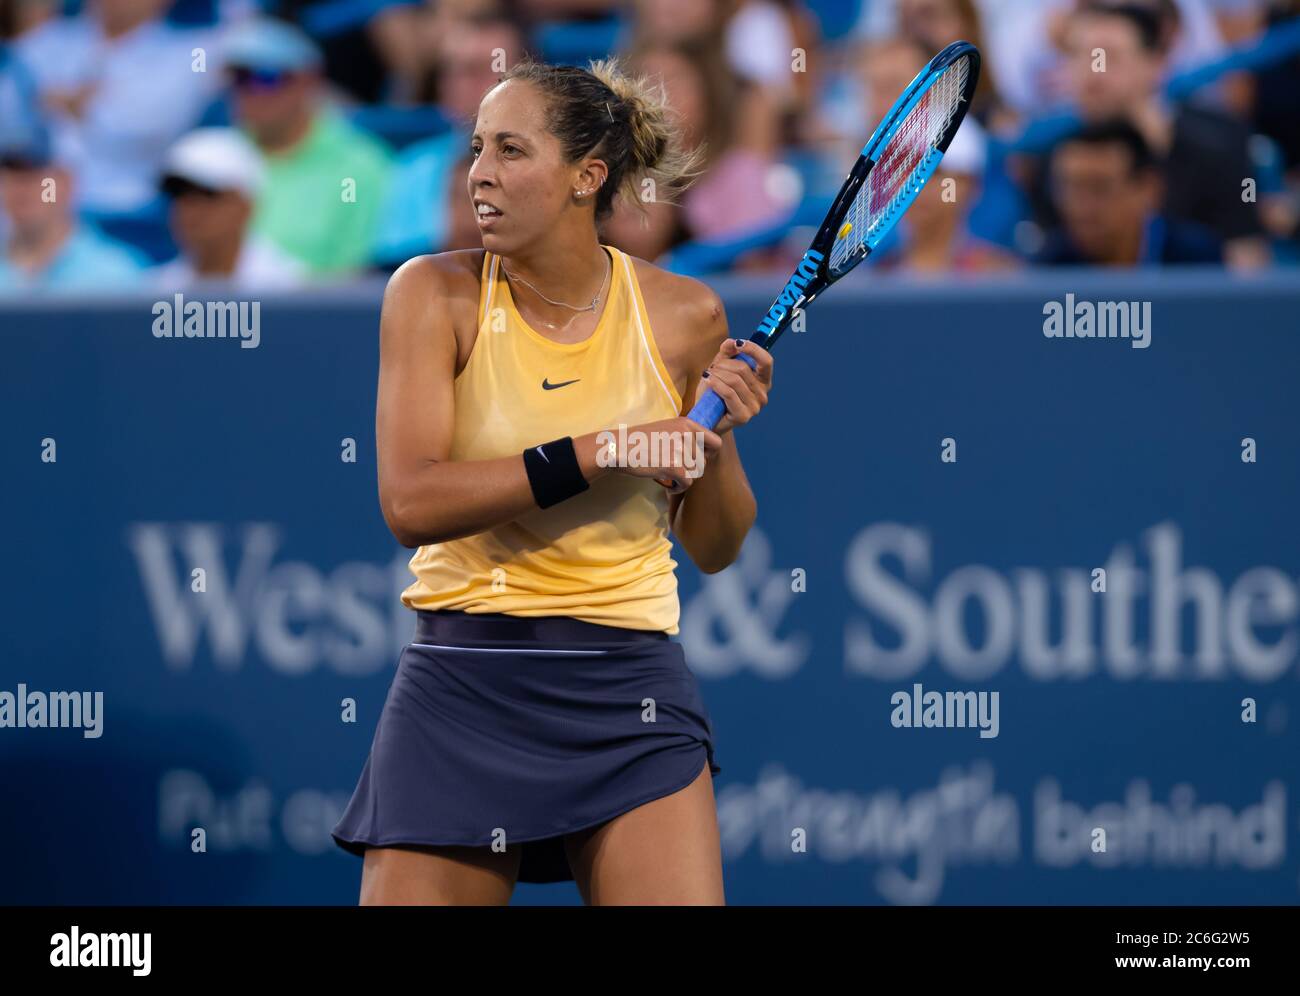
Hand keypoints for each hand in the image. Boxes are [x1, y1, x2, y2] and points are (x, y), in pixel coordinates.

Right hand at [598, 417, 721, 493]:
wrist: (619, 448)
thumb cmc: (640, 441)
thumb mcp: (666, 428)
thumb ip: (684, 436)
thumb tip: (701, 453)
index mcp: (687, 424)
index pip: (715, 442)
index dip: (708, 454)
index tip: (696, 459)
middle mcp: (687, 435)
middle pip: (703, 462)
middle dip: (691, 469)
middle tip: (675, 469)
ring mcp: (681, 451)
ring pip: (696, 473)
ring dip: (684, 478)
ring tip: (670, 476)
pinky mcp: (674, 467)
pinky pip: (687, 483)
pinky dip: (678, 488)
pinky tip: (668, 485)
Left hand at [699, 338, 772, 434]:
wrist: (705, 417)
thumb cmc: (714, 393)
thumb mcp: (720, 369)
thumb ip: (727, 354)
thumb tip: (731, 342)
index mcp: (763, 381)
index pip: (766, 361)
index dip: (753, 349)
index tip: (737, 343)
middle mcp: (763, 395)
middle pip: (744, 368)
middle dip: (724, 364)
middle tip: (713, 368)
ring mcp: (755, 407)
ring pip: (734, 380)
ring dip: (717, 374)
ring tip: (708, 375)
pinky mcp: (743, 416)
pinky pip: (729, 393)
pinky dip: (716, 383)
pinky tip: (707, 380)